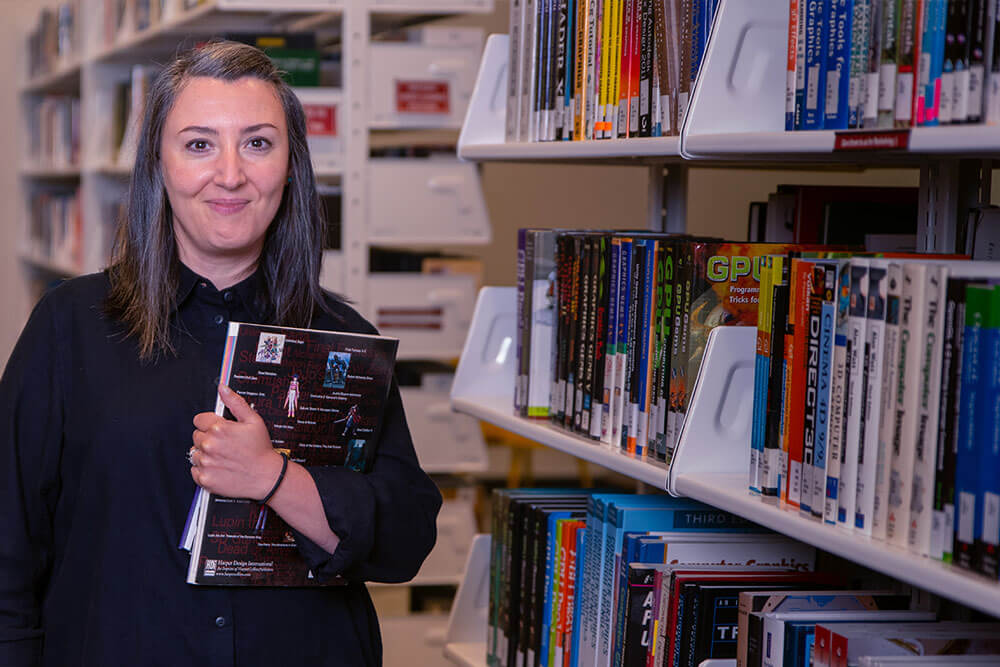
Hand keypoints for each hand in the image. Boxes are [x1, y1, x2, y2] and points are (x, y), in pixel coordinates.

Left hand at [190, 384, 283, 500]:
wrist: (266, 477)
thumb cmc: (261, 449)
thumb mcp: (254, 421)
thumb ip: (235, 403)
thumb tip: (223, 388)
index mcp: (219, 429)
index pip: (198, 420)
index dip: (209, 424)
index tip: (219, 430)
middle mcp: (209, 445)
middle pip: (196, 436)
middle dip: (208, 439)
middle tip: (225, 445)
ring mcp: (206, 463)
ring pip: (194, 453)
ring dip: (205, 454)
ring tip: (222, 457)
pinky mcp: (204, 479)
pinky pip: (194, 470)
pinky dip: (204, 470)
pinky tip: (219, 468)